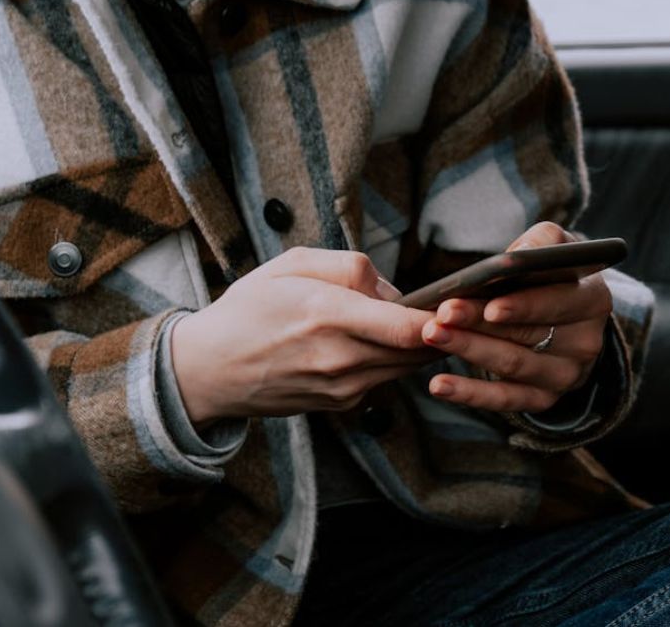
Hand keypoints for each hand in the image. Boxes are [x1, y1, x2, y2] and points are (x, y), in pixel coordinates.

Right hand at [171, 248, 437, 423]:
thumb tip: (394, 291)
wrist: (209, 370)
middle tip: (456, 306)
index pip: (408, 327)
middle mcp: (340, 358)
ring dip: (420, 345)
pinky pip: (384, 378)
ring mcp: (342, 388)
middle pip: (419, 351)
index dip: (444, 319)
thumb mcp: (292, 264)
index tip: (461, 304)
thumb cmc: (249, 309)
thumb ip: (351, 268)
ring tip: (422, 318)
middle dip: (442, 330)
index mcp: (328, 315)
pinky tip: (379, 340)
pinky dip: (393, 359)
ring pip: (407, 367)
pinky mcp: (341, 405)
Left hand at [420, 222, 611, 412]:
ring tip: (432, 335)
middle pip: (528, 334)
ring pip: (512, 366)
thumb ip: (542, 241)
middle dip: (481, 324)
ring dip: (469, 351)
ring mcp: (565, 375)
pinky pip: (505, 399)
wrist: (566, 320)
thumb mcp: (556, 248)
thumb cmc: (551, 276)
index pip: (560, 303)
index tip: (490, 305)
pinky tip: (439, 384)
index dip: (525, 306)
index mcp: (593, 300)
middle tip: (442, 315)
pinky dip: (470, 394)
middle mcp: (585, 342)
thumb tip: (519, 255)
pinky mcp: (543, 399)